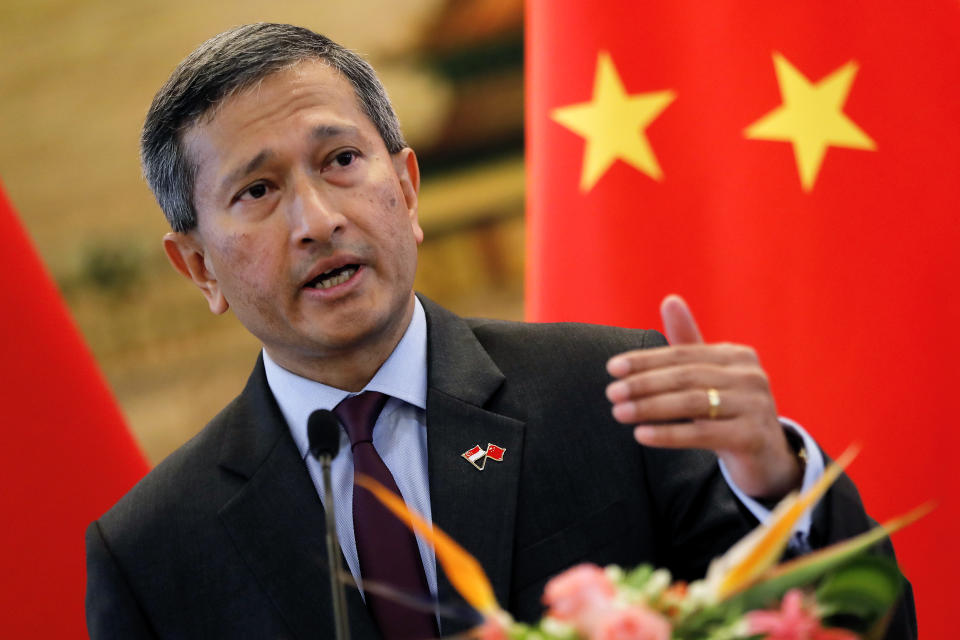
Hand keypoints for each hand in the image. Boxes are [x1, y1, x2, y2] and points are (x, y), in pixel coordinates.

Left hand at [605, 294, 801, 498]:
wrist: (766, 457)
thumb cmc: (729, 410)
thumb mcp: (710, 375)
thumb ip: (688, 342)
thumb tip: (670, 299)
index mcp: (737, 356)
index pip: (682, 355)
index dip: (645, 361)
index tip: (612, 368)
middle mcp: (750, 376)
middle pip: (686, 377)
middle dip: (644, 384)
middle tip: (611, 393)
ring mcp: (756, 406)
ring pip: (693, 403)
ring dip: (650, 408)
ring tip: (619, 413)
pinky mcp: (753, 437)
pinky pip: (703, 434)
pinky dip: (669, 434)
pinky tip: (641, 435)